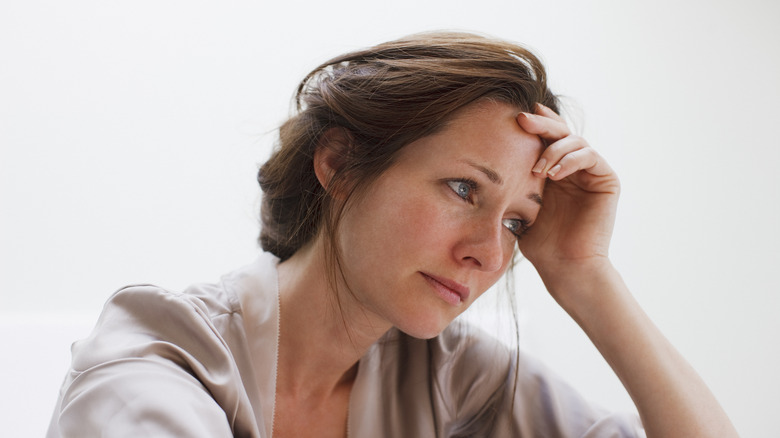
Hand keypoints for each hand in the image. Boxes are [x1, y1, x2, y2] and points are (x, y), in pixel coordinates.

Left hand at [515, 104, 619, 293]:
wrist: (564, 266)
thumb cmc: (540, 243)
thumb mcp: (518, 206)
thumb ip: (512, 181)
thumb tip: (483, 161)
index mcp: (553, 170)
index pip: (545, 138)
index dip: (533, 124)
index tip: (512, 115)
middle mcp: (573, 168)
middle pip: (560, 132)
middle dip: (541, 124)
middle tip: (522, 119)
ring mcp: (591, 173)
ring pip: (575, 140)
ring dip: (553, 149)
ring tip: (536, 169)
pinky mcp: (606, 180)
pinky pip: (590, 156)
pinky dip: (571, 159)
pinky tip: (553, 173)